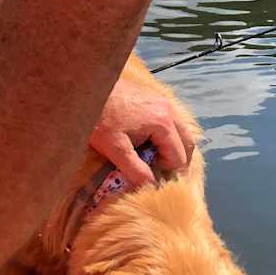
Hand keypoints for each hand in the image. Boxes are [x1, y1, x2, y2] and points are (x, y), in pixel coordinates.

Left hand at [88, 67, 197, 186]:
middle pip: (187, 143)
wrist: (88, 87)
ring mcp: (162, 100)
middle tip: (157, 172)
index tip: (149, 176)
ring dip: (172, 147)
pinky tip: (146, 141)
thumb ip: (135, 170)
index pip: (179, 157)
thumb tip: (151, 186)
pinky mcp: (153, 97)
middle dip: (175, 161)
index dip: (166, 173)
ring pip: (180, 131)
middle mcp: (168, 109)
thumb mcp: (115, 148)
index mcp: (163, 123)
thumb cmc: (100, 117)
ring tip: (152, 158)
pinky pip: (170, 120)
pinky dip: (166, 135)